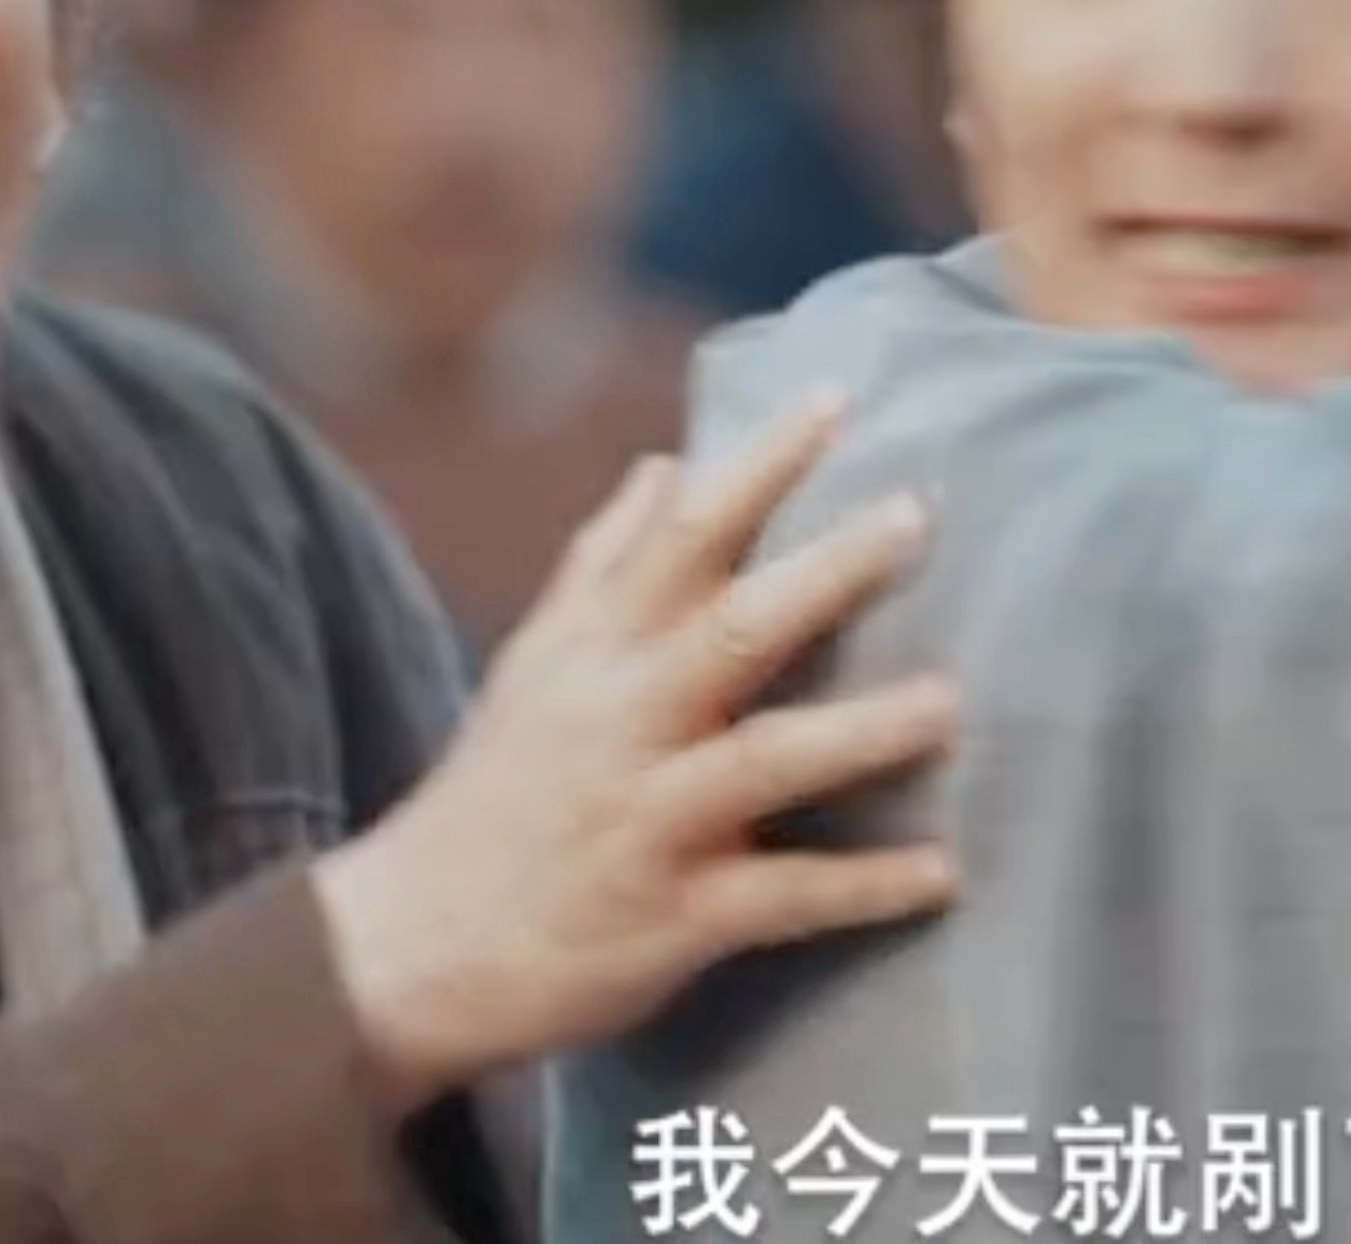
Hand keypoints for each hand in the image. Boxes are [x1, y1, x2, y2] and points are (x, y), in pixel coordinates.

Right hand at [311, 391, 959, 1104]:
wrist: (399, 954)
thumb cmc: (496, 792)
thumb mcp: (536, 666)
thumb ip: (606, 564)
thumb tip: (668, 463)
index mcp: (596, 652)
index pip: (679, 537)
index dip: (757, 464)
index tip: (836, 396)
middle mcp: (622, 723)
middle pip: (732, 630)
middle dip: (827, 571)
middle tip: (918, 514)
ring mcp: (649, 821)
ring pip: (765, 763)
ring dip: (863, 731)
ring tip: (951, 702)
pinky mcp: (672, 919)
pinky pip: (781, 899)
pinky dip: (864, 888)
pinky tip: (944, 872)